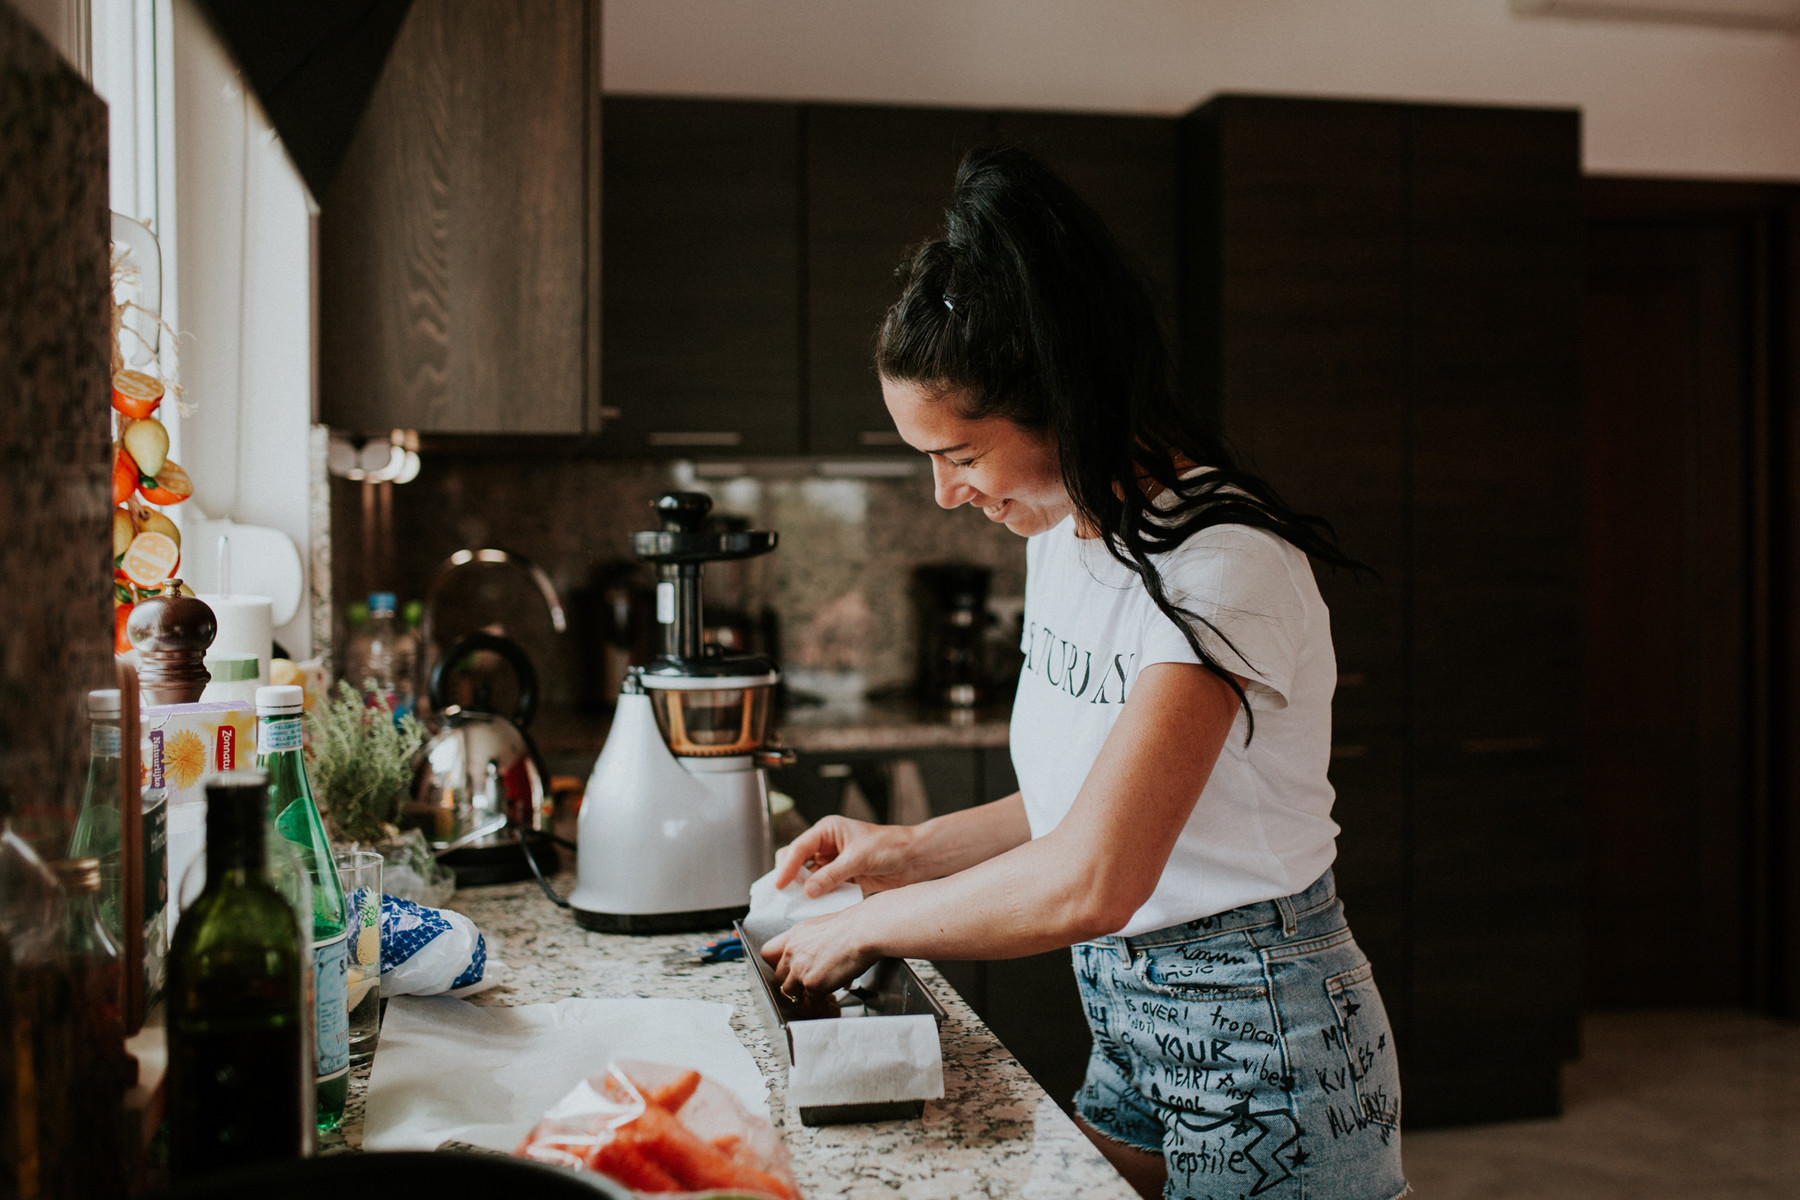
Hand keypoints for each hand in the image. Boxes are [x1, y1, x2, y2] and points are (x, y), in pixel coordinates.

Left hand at [762, 906, 879, 998]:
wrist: (864, 931)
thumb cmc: (855, 926)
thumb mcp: (826, 927)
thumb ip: (817, 943)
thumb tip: (825, 958)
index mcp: (796, 935)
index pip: (768, 952)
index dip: (777, 965)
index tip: (788, 972)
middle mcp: (792, 951)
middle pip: (778, 977)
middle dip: (791, 986)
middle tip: (807, 991)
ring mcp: (800, 969)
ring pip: (789, 993)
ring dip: (803, 1001)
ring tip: (821, 1003)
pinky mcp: (812, 984)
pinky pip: (811, 1003)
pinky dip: (822, 1008)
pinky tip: (833, 1008)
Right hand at [774, 816, 922, 896]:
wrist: (913, 859)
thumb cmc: (890, 846)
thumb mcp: (858, 859)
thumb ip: (832, 875)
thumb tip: (808, 891)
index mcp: (827, 831)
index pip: (799, 848)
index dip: (787, 867)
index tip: (779, 885)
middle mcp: (827, 846)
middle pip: (797, 861)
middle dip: (791, 877)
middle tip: (785, 896)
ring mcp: (833, 863)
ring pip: (808, 877)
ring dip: (804, 890)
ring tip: (797, 905)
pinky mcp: (842, 878)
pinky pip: (822, 888)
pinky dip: (818, 897)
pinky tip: (816, 906)